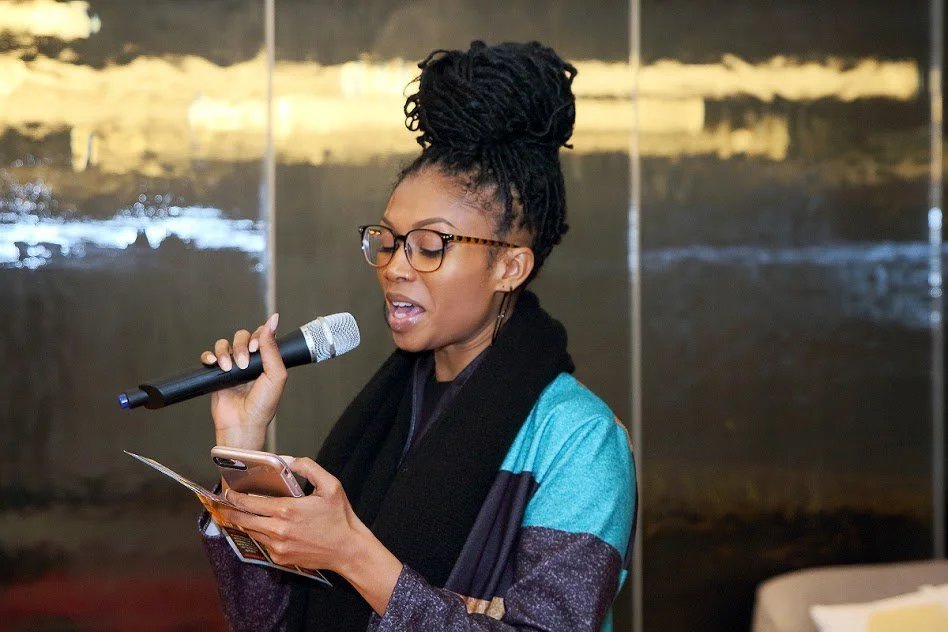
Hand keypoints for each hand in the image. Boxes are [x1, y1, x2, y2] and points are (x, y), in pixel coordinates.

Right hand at [201, 313, 286, 450]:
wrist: (242, 425)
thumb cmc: (262, 406)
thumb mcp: (275, 375)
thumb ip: (272, 348)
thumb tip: (273, 321)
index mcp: (266, 360)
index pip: (261, 335)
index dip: (257, 336)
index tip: (256, 348)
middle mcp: (249, 362)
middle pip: (241, 336)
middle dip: (240, 345)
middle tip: (243, 363)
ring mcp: (232, 367)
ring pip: (224, 344)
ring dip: (224, 352)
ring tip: (228, 368)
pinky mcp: (216, 375)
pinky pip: (208, 357)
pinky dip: (208, 356)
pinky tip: (213, 364)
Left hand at [217, 457, 364, 572]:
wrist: (348, 550)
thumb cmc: (340, 517)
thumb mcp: (330, 485)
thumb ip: (307, 467)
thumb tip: (287, 460)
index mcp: (287, 510)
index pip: (249, 502)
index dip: (235, 497)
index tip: (228, 492)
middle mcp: (278, 530)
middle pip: (243, 519)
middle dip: (230, 511)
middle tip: (223, 504)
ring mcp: (278, 547)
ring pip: (251, 532)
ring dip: (244, 522)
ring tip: (239, 513)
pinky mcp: (280, 558)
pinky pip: (262, 544)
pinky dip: (260, 534)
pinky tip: (262, 526)